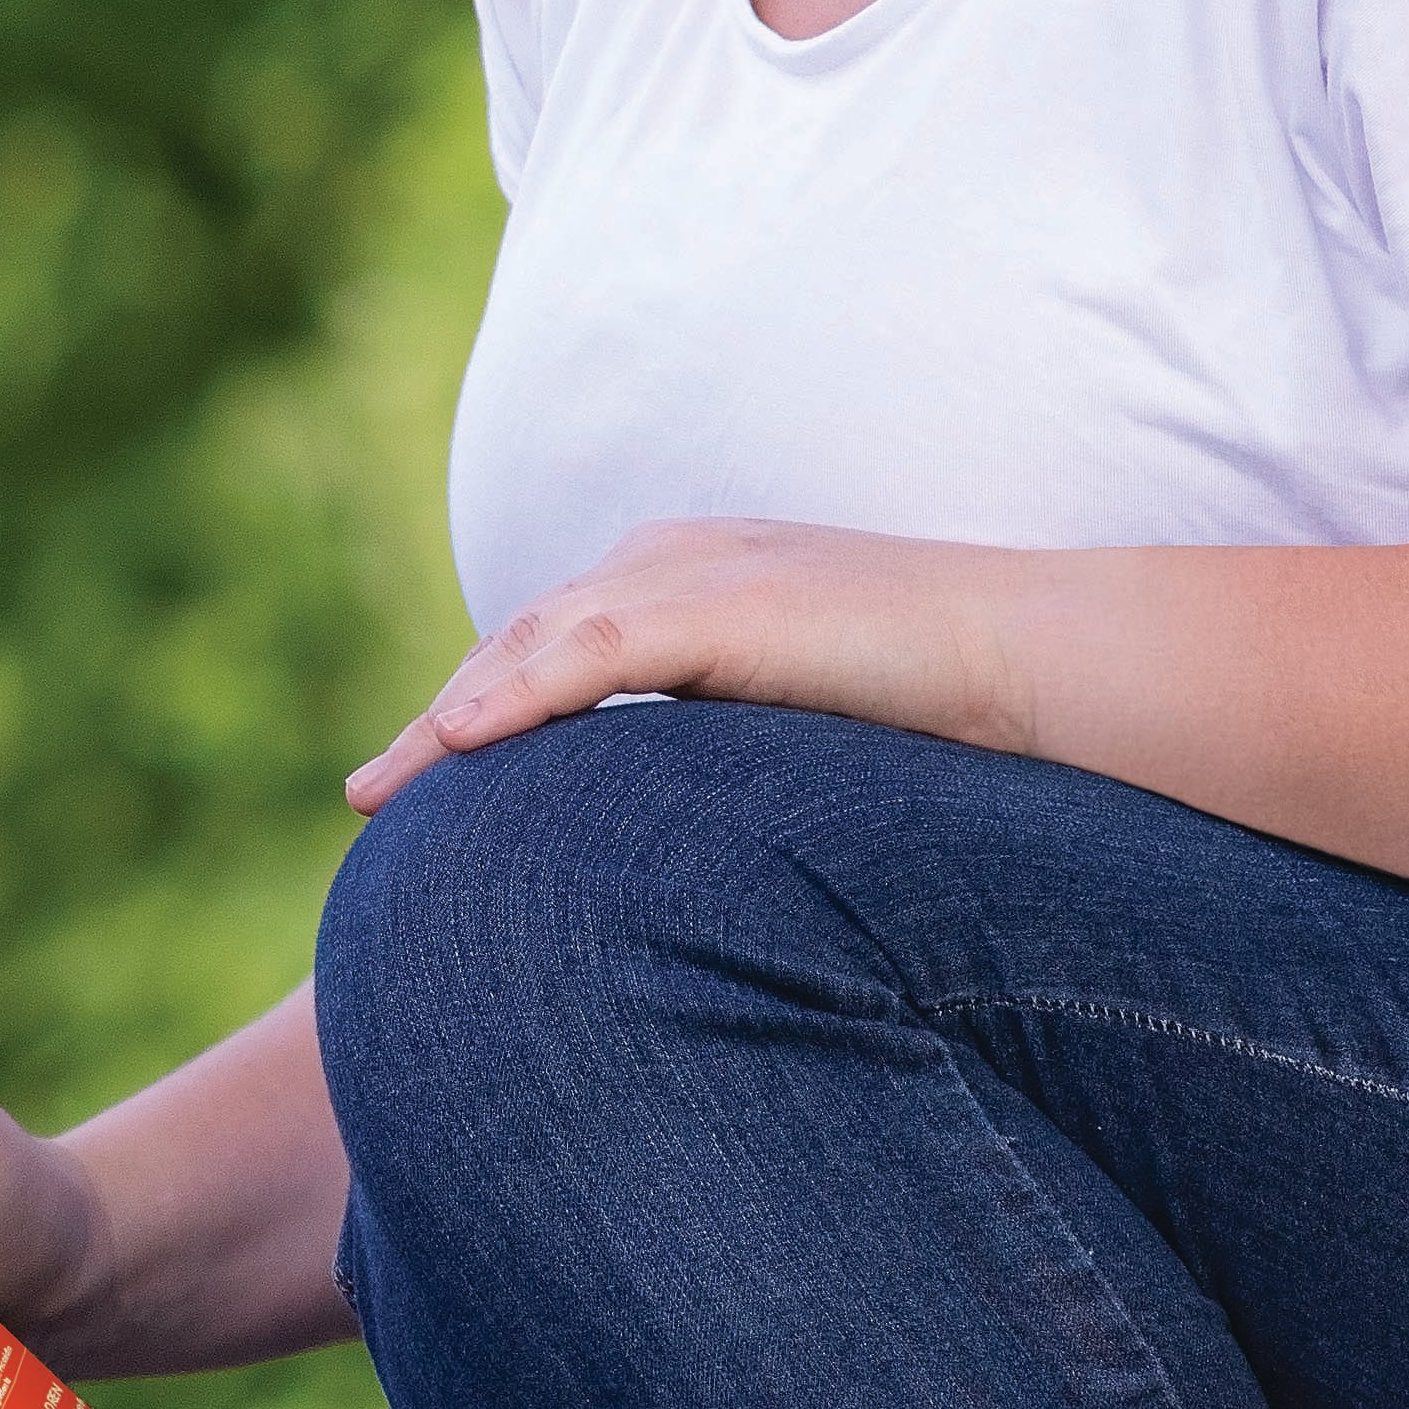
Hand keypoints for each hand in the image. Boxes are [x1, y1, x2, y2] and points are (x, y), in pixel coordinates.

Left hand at [344, 515, 1038, 811]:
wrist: (1037, 658)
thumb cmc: (940, 709)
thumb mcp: (796, 726)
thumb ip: (724, 753)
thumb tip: (674, 848)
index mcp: (686, 577)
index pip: (549, 646)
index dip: (479, 712)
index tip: (419, 784)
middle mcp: (672, 559)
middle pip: (518, 645)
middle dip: (444, 723)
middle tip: (371, 799)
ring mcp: (694, 573)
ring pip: (534, 648)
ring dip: (452, 722)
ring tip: (383, 793)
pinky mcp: (723, 606)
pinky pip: (592, 652)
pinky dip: (520, 696)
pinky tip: (463, 744)